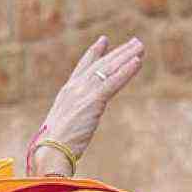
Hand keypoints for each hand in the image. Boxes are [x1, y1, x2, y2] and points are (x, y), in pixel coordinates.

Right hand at [28, 36, 144, 175]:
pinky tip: (137, 62)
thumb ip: (74, 118)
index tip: (105, 40)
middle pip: (100, 64)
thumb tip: (78, 124)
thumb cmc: (55, 146)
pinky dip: (126, 71)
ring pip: (108, 69)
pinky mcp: (93, 101)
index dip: (95, 52)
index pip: (83, 67)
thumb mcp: (65, 125)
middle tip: (135, 42)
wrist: (50, 150)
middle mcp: (74, 87)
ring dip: (126, 56)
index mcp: (67, 92)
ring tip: (141, 46)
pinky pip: (113, 82)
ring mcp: (83, 92)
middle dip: (119, 52)